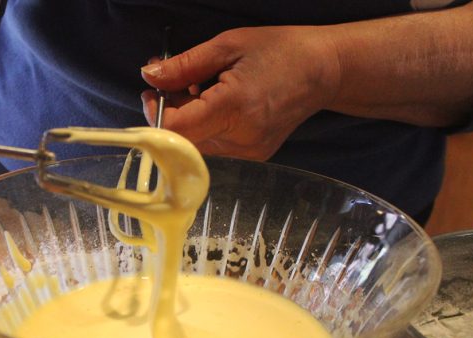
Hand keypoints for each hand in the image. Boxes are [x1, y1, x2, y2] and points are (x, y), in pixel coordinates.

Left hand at [140, 26, 338, 160]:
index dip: (156, 114)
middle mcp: (241, 139)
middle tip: (173, 82)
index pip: (176, 130)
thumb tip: (149, 75)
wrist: (323, 70)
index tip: (152, 93)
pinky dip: (205, 126)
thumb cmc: (279, 51)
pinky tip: (217, 104)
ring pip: (196, 144)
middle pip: (183, 139)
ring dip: (187, 119)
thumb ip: (184, 65)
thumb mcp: (227, 46)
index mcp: (234, 108)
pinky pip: (214, 145)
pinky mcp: (252, 156)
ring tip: (200, 89)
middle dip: (170, 112)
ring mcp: (248, 152)